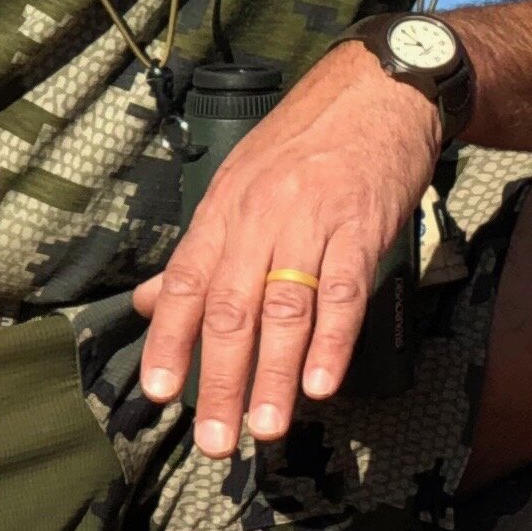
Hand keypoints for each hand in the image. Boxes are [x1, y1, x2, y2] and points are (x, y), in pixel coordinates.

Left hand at [135, 44, 441, 456]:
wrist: (378, 90)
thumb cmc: (308, 141)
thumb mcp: (241, 184)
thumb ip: (203, 251)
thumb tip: (154, 303)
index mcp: (223, 210)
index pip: (186, 285)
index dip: (170, 343)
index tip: (160, 395)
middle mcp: (258, 217)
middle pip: (230, 309)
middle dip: (219, 381)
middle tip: (214, 440)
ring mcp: (310, 220)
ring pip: (284, 308)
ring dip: (274, 375)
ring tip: (266, 428)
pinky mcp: (362, 224)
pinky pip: (343, 290)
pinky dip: (332, 340)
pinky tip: (322, 384)